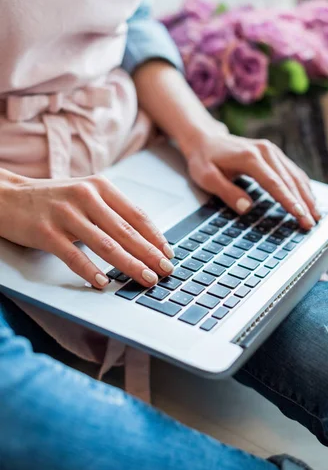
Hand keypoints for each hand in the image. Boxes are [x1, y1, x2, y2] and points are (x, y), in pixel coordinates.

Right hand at [0, 172, 174, 288]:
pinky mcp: (47, 232)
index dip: (155, 236)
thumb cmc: (52, 199)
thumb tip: (144, 239)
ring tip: (145, 279)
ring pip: (105, 244)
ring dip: (129, 264)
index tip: (169, 254)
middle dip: (149, 254)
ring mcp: (66, 214)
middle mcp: (86, 197)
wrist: (7, 196)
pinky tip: (103, 283)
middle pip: (126, 231)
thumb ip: (111, 212)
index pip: (136, 214)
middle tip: (166, 272)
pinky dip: (90, 271)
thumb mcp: (85, 196)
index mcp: (100, 187)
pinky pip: (73, 255)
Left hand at [182, 131, 320, 229]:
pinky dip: (303, 187)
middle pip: (289, 181)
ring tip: (316, 216)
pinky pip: (293, 172)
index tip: (299, 215)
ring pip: (295, 176)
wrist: (205, 139)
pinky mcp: (274, 154)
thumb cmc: (204, 159)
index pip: (274, 183)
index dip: (288, 201)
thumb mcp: (206, 178)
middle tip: (311, 223)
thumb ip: (227, 192)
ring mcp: (272, 151)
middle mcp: (265, 151)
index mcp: (249, 157)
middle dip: (302, 204)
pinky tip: (309, 200)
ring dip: (307, 196)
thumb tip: (247, 208)